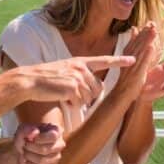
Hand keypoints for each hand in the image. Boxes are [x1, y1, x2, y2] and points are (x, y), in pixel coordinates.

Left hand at [13, 122, 65, 163]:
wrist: (24, 147)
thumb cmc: (26, 136)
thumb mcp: (22, 129)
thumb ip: (26, 130)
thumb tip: (34, 132)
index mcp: (57, 131)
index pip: (52, 136)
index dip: (39, 139)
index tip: (30, 138)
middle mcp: (60, 144)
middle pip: (45, 150)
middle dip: (30, 148)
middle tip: (24, 145)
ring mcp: (56, 157)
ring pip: (42, 160)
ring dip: (28, 156)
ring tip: (24, 152)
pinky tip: (25, 160)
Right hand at [14, 55, 135, 109]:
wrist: (30, 80)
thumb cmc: (46, 79)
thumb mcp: (66, 71)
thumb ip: (81, 75)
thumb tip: (96, 87)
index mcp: (80, 62)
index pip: (104, 60)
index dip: (119, 60)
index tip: (133, 59)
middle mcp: (80, 67)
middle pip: (97, 89)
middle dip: (87, 96)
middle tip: (70, 94)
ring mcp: (77, 77)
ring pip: (89, 97)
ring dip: (77, 101)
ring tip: (63, 94)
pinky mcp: (72, 87)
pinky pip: (79, 103)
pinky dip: (71, 104)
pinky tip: (61, 98)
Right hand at [115, 22, 161, 99]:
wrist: (120, 94)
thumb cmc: (126, 78)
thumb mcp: (128, 60)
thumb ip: (132, 45)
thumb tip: (133, 30)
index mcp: (128, 55)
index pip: (136, 41)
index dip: (143, 32)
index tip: (150, 23)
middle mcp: (130, 59)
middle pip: (139, 43)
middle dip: (146, 33)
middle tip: (153, 23)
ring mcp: (133, 66)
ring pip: (141, 51)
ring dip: (147, 40)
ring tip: (154, 31)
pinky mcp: (137, 74)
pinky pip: (142, 63)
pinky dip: (146, 55)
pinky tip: (151, 47)